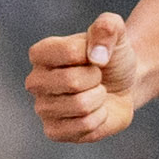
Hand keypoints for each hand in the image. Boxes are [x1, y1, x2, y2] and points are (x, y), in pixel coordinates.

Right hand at [28, 12, 136, 145]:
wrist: (123, 84)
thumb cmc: (112, 56)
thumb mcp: (115, 31)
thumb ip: (107, 26)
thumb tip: (96, 54)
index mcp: (41, 53)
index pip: (69, 52)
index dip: (93, 53)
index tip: (95, 56)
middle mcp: (35, 81)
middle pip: (72, 81)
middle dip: (96, 79)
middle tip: (97, 78)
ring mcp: (42, 108)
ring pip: (80, 106)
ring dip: (99, 99)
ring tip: (96, 93)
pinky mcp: (54, 131)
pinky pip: (83, 126)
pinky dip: (99, 118)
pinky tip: (96, 111)